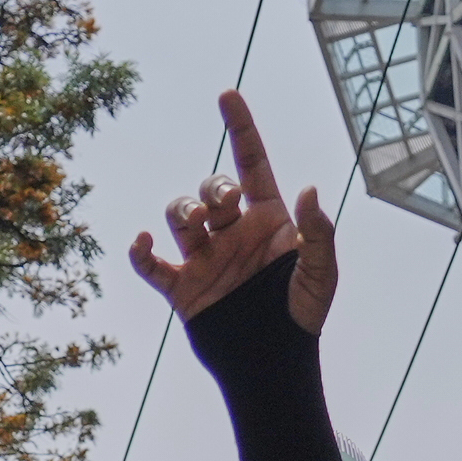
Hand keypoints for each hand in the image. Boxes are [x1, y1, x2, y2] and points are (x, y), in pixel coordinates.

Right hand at [128, 93, 339, 334]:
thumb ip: (318, 232)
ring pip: (180, 216)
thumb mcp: (320, 273)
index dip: (241, 128)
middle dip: (213, 187)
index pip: (251, 163)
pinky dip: (141, 253)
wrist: (273, 365)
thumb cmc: (303, 317)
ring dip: (183, 210)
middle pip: (211, 188)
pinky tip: (142, 244)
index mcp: (268, 220)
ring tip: (195, 224)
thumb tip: (308, 188)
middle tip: (224, 202)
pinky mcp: (182, 289)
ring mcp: (204, 259)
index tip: (227, 95)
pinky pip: (152, 265)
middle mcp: (233, 233)